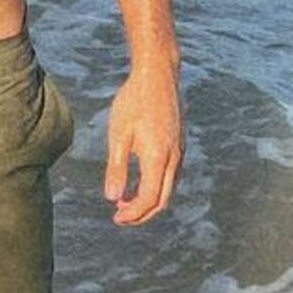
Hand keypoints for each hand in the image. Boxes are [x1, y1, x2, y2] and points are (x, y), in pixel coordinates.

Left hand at [104, 61, 182, 224]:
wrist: (157, 74)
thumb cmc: (133, 101)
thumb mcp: (119, 134)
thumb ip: (116, 168)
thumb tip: (112, 198)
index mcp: (158, 158)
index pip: (149, 199)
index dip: (133, 214)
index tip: (115, 217)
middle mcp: (174, 158)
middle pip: (163, 200)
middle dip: (142, 213)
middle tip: (120, 216)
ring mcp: (180, 151)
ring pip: (169, 188)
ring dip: (150, 200)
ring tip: (125, 199)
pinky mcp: (179, 143)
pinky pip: (172, 175)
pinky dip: (157, 186)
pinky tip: (141, 179)